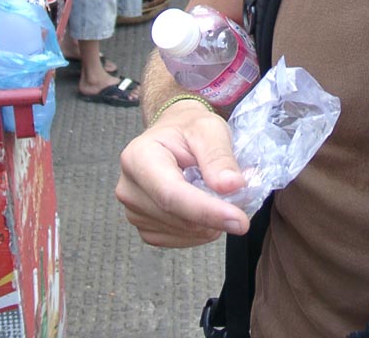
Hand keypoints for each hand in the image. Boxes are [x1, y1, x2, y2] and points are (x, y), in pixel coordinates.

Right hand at [116, 101, 250, 246]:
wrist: (174, 135)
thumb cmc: (190, 128)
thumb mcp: (209, 128)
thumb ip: (219, 156)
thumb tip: (232, 186)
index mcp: (138, 157)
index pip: (172, 194)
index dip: (207, 211)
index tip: (240, 221)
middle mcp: (129, 187)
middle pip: (176, 217)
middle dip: (214, 216)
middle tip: (239, 200)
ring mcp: (133, 211)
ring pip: (180, 232)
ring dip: (208, 223)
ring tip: (216, 195)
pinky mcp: (144, 227)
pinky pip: (176, 240)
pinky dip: (199, 231)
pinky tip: (205, 209)